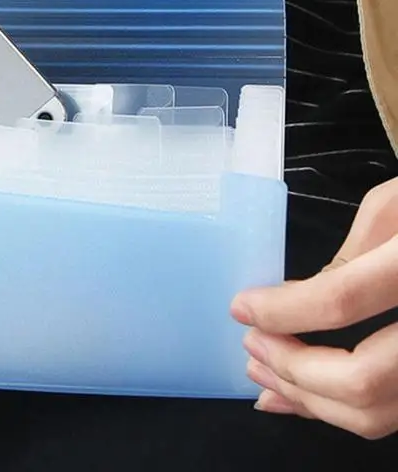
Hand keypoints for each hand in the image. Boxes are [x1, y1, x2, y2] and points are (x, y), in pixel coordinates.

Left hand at [231, 178, 397, 438]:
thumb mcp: (391, 209)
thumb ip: (345, 260)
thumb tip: (290, 302)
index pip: (342, 300)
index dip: (283, 311)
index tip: (241, 308)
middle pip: (362, 379)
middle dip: (292, 370)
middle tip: (251, 345)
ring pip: (379, 414)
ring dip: (310, 401)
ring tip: (265, 373)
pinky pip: (393, 415)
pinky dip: (341, 411)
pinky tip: (306, 396)